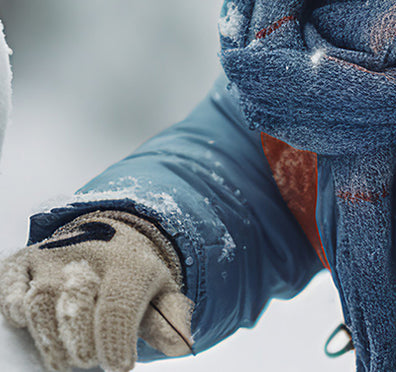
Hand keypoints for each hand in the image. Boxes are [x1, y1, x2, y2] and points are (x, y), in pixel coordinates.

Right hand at [0, 211, 192, 371]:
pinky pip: (10, 286)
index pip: (118, 306)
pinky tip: (28, 324)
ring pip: (39, 299)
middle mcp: (89, 255)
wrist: (112, 234)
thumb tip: (181, 345)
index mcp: (129, 263)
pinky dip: (14, 308)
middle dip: (79, 340)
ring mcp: (52, 256)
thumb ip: (169, 319)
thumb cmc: (134, 276)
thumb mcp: (160, 293)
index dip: (115, 342)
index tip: (120, 366)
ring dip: (47, 337)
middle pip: (75, 301)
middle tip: (88, 360)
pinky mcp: (23, 261)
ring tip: (63, 359)